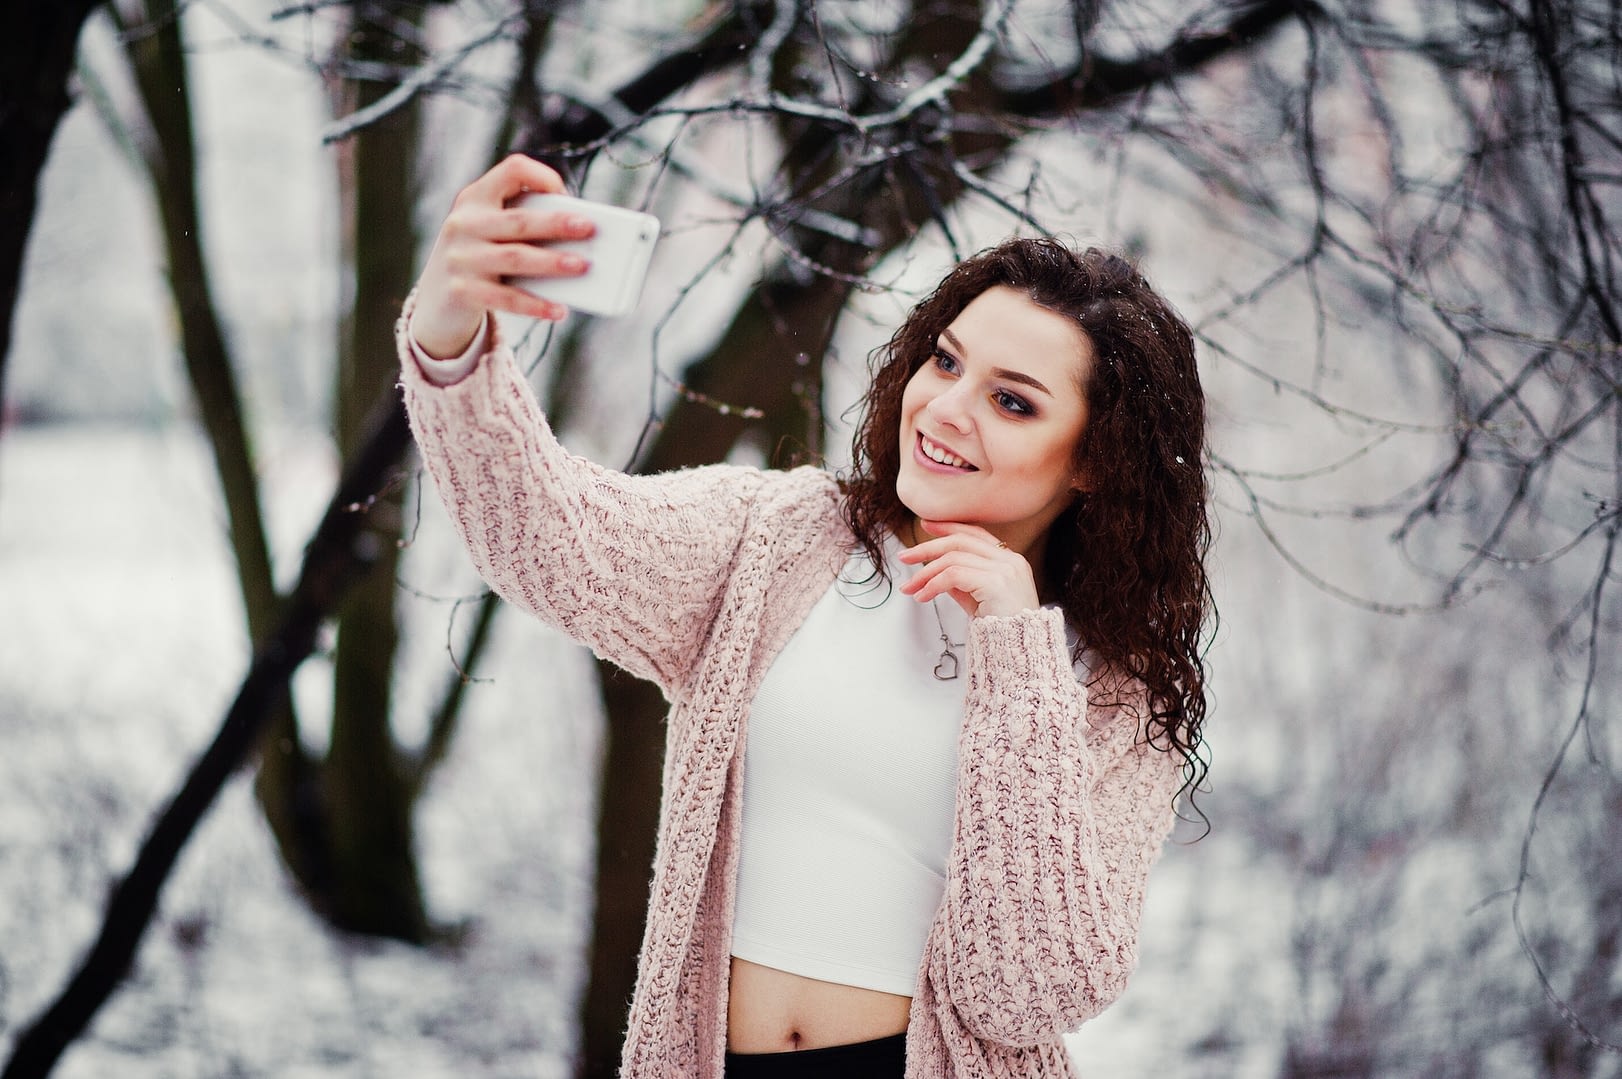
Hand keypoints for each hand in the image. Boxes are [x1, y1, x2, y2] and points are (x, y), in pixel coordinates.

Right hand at [410, 154, 596, 357]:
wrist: (436, 298)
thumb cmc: (481, 257)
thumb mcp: (490, 230)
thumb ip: (524, 226)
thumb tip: (578, 241)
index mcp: (475, 198)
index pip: (511, 171)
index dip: (541, 176)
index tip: (565, 194)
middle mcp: (464, 223)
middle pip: (518, 220)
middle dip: (556, 224)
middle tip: (588, 228)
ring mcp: (461, 258)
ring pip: (515, 258)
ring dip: (552, 262)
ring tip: (582, 266)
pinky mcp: (463, 291)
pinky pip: (507, 299)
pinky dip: (536, 305)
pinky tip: (559, 310)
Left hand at [897, 520, 1041, 618]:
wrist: (1020, 650)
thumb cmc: (1002, 628)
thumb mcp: (976, 599)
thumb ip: (959, 581)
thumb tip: (934, 570)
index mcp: (1009, 560)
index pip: (975, 533)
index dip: (949, 527)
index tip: (925, 525)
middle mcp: (1010, 560)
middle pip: (960, 541)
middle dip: (928, 547)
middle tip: (904, 557)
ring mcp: (1005, 570)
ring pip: (953, 558)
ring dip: (925, 573)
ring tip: (911, 588)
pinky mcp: (996, 583)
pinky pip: (954, 575)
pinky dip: (933, 584)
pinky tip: (923, 596)